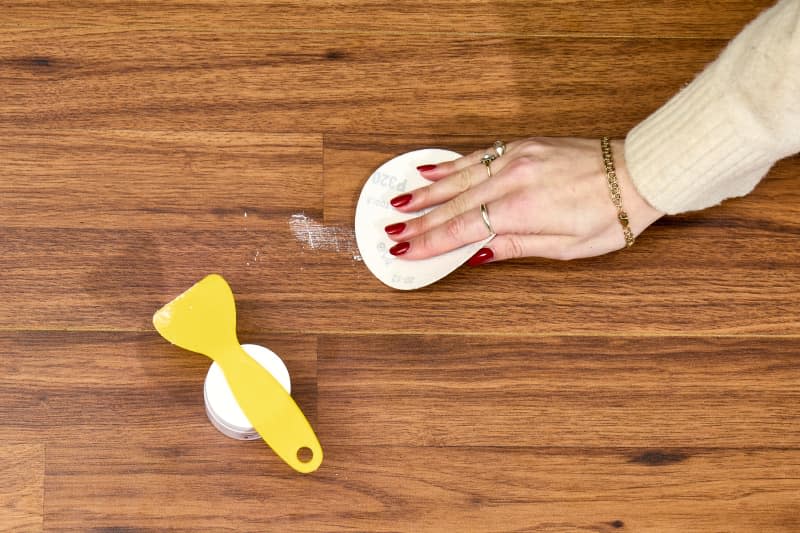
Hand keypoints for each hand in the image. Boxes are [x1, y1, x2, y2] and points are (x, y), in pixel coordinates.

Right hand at [384, 137, 663, 264]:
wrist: (639, 172)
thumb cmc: (610, 215)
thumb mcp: (564, 247)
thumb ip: (514, 247)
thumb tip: (475, 254)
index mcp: (521, 210)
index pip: (461, 229)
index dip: (429, 242)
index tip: (404, 250)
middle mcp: (513, 180)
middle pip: (453, 204)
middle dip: (419, 220)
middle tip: (391, 231)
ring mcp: (517, 158)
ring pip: (461, 177)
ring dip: (427, 191)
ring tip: (399, 202)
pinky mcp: (524, 145)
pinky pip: (479, 155)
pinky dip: (453, 163)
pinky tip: (432, 169)